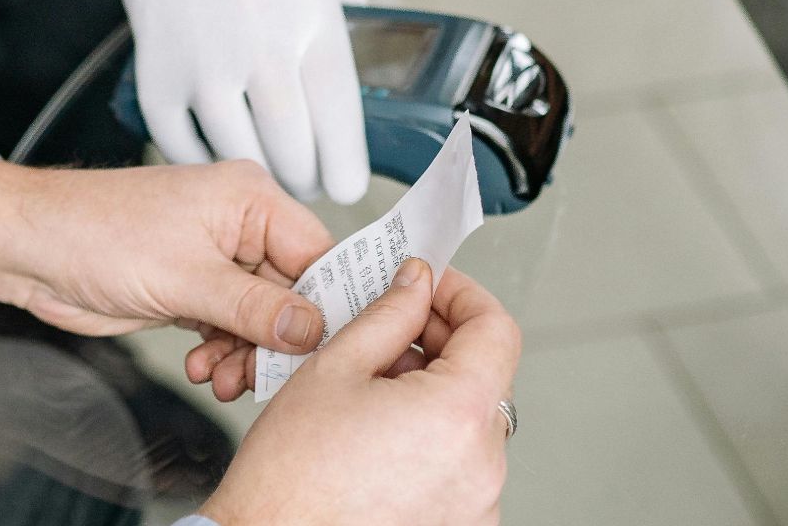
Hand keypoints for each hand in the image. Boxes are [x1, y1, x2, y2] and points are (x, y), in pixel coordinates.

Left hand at [0, 157, 335, 354]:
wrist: (30, 248)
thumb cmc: (93, 233)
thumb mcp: (186, 277)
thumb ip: (255, 308)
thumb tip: (314, 330)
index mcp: (250, 199)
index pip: (319, 256)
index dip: (328, 307)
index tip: (328, 352)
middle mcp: (239, 225)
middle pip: (294, 295)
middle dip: (279, 343)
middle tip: (261, 378)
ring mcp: (214, 259)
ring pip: (262, 320)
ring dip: (246, 356)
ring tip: (220, 378)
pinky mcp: (191, 288)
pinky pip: (229, 328)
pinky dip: (222, 354)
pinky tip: (203, 368)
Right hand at [89, 0, 369, 203]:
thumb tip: (356, 39)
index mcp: (315, 16)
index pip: (341, 122)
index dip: (345, 168)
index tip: (345, 186)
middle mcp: (264, 47)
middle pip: (292, 151)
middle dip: (303, 179)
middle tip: (304, 181)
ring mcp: (205, 60)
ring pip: (236, 152)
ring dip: (252, 172)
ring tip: (260, 172)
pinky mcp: (155, 63)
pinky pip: (174, 136)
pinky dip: (192, 155)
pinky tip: (206, 151)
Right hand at [199, 260, 519, 525]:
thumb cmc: (291, 474)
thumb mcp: (334, 368)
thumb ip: (387, 315)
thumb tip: (414, 284)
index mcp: (458, 415)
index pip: (495, 329)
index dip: (461, 295)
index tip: (430, 286)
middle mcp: (483, 464)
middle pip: (484, 376)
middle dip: (438, 343)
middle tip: (387, 329)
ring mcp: (478, 502)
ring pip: (468, 420)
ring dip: (430, 390)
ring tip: (370, 388)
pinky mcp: (461, 523)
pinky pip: (459, 462)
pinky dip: (428, 437)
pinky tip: (378, 431)